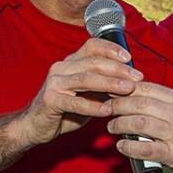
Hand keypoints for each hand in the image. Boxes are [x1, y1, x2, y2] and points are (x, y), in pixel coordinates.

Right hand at [13, 38, 141, 147]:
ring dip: (110, 83)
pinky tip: (107, 110)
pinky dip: (92, 106)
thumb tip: (129, 83)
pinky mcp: (50, 100)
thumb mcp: (86, 95)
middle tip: (137, 77)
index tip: (129, 58)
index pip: (92, 46)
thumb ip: (102, 87)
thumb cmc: (64, 110)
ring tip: (128, 89)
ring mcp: (54, 83)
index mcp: (70, 63)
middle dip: (118, 69)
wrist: (35, 126)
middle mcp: (61, 68)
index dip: (111, 49)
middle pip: (93, 62)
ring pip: (86, 79)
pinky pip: (74, 102)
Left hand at [107, 84, 172, 172]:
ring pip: (140, 123)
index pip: (147, 88)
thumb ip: (161, 98)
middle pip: (140, 104)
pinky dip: (130, 147)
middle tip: (109, 109)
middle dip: (119, 105)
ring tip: (112, 126)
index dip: (125, 88)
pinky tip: (121, 145)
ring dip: (120, 124)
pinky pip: (145, 149)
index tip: (113, 91)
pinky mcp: (171, 153)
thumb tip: (133, 90)